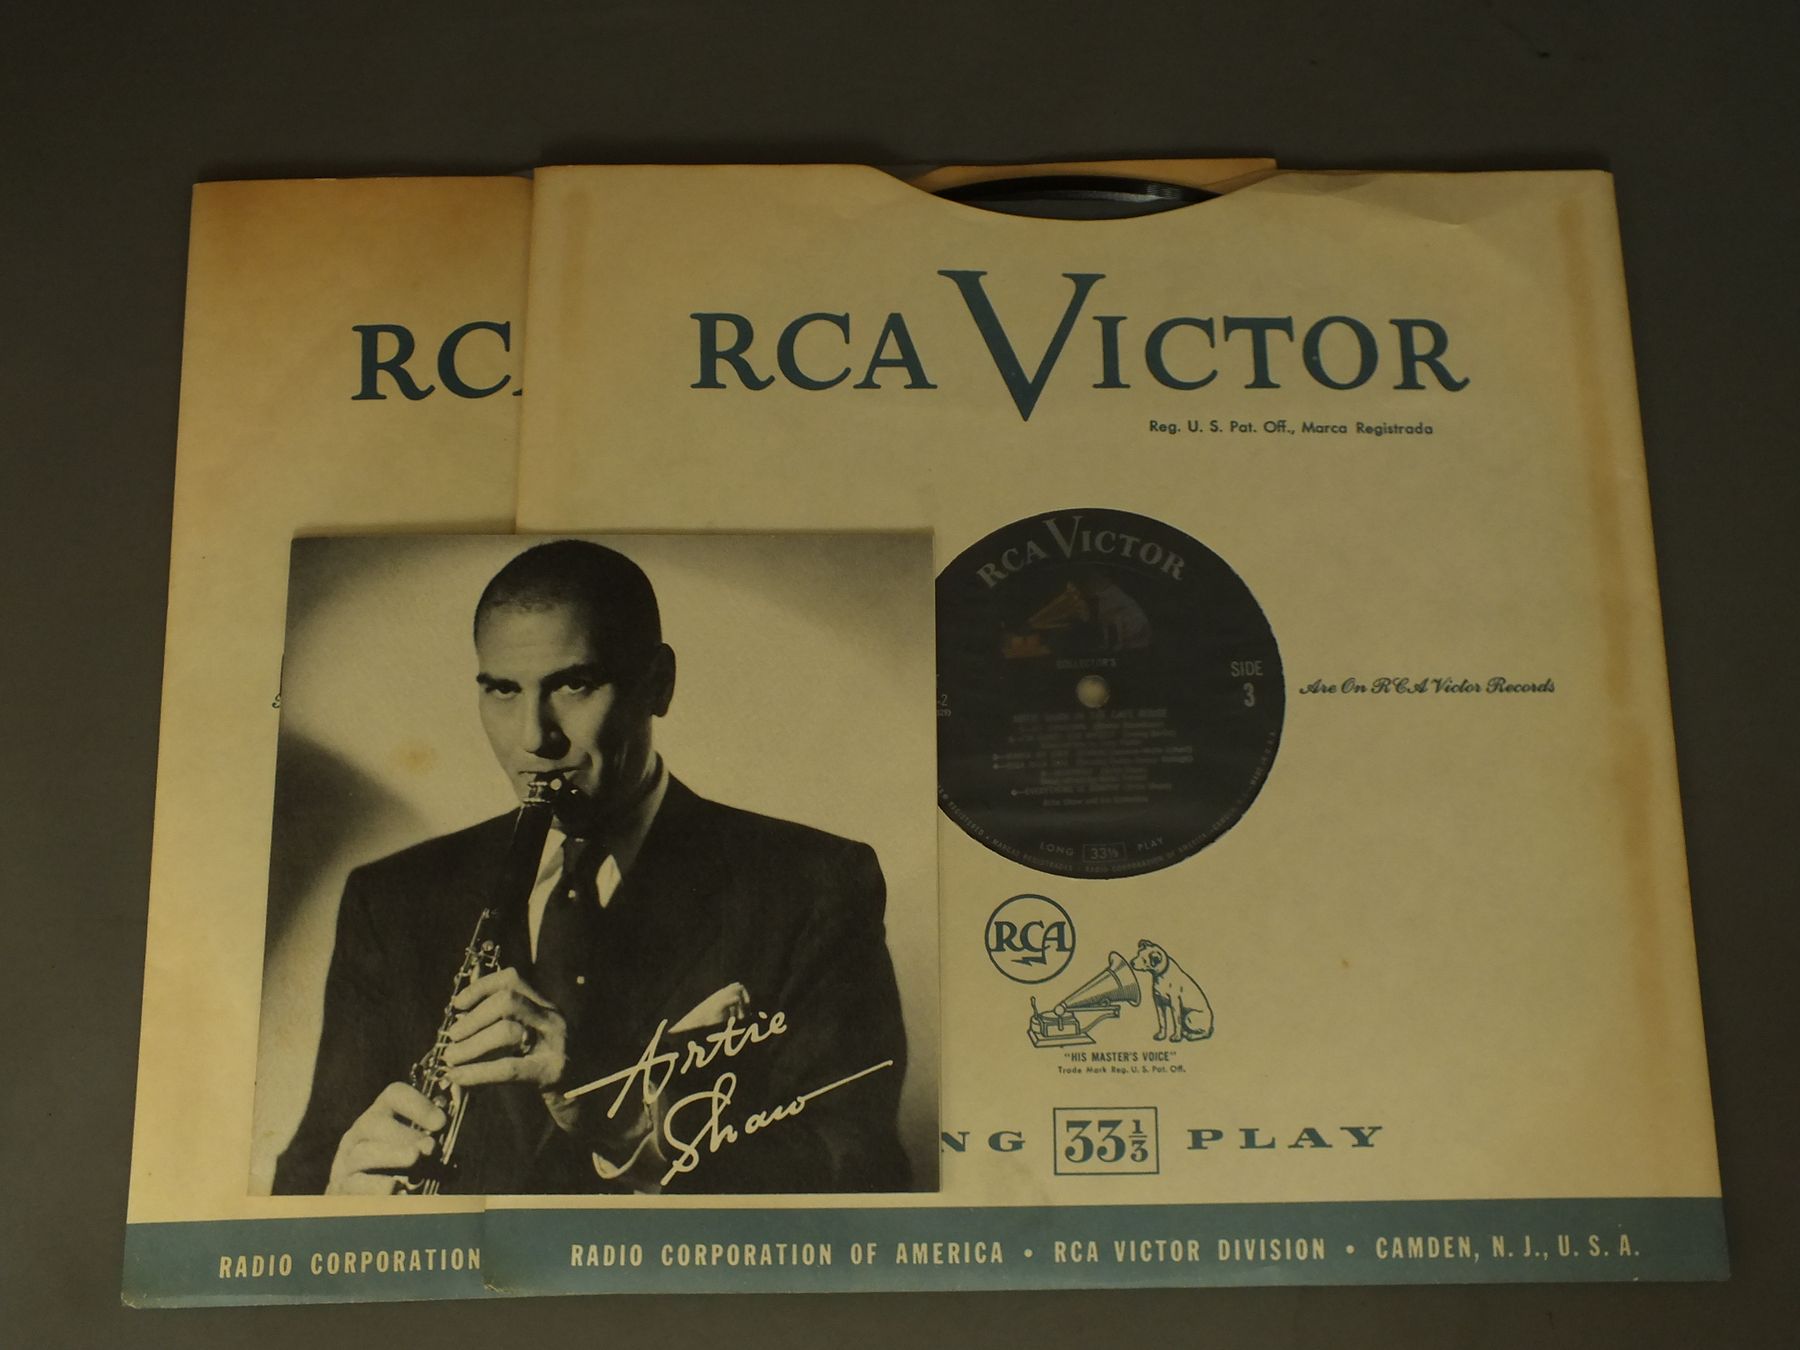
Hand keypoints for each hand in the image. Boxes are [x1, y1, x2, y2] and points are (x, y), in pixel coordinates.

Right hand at [325, 1082, 445, 1194]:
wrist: (361, 1195)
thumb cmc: (397, 1166)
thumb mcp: (414, 1145)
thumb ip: (432, 1137)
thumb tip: (451, 1131)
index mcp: (381, 1114)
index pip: (394, 1095)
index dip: (418, 1104)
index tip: (441, 1123)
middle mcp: (361, 1133)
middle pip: (375, 1123)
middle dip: (405, 1135)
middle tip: (429, 1147)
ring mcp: (347, 1160)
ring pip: (363, 1153)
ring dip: (392, 1155)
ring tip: (414, 1159)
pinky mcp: (342, 1186)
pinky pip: (356, 1184)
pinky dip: (376, 1186)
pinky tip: (394, 1187)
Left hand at [442, 966, 567, 1091]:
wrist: (577, 1095)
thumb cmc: (541, 1065)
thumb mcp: (525, 1037)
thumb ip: (498, 1024)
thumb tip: (457, 1022)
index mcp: (543, 1005)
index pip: (511, 979)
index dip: (480, 987)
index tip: (458, 1005)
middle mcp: (552, 1018)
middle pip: (508, 1001)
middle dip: (474, 1018)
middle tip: (452, 1037)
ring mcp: (555, 1044)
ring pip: (507, 1030)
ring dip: (472, 1044)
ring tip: (451, 1058)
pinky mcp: (551, 1072)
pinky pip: (508, 1068)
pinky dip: (477, 1072)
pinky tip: (458, 1076)